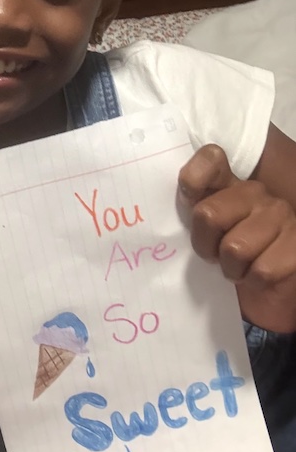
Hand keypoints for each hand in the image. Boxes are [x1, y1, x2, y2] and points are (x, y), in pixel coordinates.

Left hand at [178, 144, 295, 331]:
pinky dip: (253, 281)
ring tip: (238, 266)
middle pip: (208, 214)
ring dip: (231, 268)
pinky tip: (258, 275)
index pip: (210, 159)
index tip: (188, 198)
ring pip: (235, 247)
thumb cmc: (227, 259)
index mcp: (229, 184)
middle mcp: (256, 193)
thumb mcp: (203, 232)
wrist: (265, 292)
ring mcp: (281, 215)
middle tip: (214, 254)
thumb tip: (170, 199)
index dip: (192, 178)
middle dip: (205, 245)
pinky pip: (261, 270)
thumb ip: (189, 210)